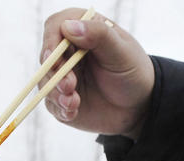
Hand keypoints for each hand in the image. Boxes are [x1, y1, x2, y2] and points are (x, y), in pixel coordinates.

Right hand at [40, 8, 154, 137]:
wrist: (138, 107)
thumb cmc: (133, 72)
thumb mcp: (121, 51)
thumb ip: (99, 35)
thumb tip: (69, 26)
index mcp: (83, 31)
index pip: (56, 27)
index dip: (51, 41)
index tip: (54, 57)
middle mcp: (68, 52)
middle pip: (46, 56)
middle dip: (54, 73)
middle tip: (70, 86)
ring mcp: (63, 76)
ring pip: (45, 81)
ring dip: (56, 93)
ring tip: (74, 103)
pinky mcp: (61, 99)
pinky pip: (51, 103)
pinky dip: (60, 109)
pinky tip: (73, 112)